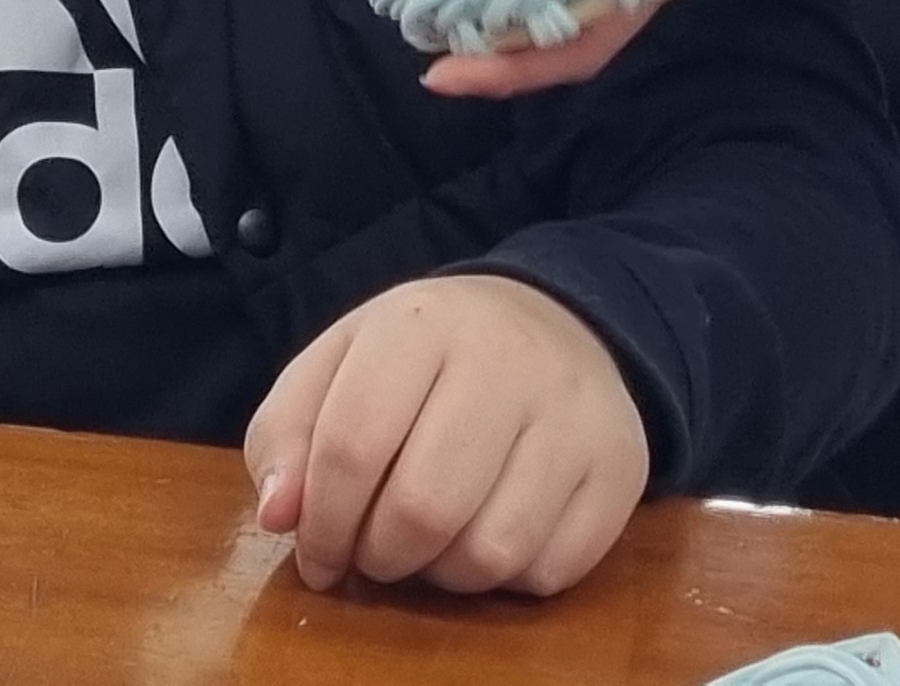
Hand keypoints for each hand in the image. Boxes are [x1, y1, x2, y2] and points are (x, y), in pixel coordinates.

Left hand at [243, 274, 649, 596]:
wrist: (561, 325)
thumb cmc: (428, 359)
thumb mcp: (343, 363)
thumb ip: (288, 432)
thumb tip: (280, 516)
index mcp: (421, 322)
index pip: (351, 442)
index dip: (320, 520)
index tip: (314, 554)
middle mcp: (506, 359)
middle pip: (422, 507)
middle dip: (379, 555)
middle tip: (373, 552)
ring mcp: (572, 415)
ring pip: (489, 552)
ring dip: (442, 574)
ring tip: (431, 542)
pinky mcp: (620, 468)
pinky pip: (549, 570)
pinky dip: (508, 578)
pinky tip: (492, 533)